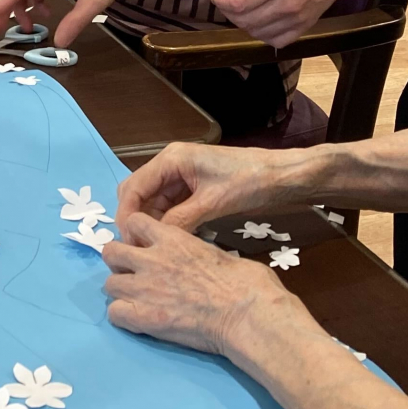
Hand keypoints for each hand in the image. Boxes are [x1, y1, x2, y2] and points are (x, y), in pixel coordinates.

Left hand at [101, 212, 287, 355]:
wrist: (246, 313)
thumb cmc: (246, 282)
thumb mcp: (219, 253)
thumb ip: (197, 251)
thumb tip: (199, 259)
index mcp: (172, 238)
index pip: (134, 221)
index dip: (135, 234)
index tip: (143, 246)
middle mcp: (151, 259)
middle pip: (111, 252)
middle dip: (119, 263)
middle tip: (134, 275)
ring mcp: (143, 288)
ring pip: (109, 283)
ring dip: (121, 291)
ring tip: (137, 300)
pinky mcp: (143, 316)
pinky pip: (114, 313)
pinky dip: (123, 316)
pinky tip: (138, 320)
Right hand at [115, 141, 307, 232]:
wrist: (280, 176)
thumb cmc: (248, 182)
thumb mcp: (213, 203)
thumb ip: (181, 220)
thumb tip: (156, 242)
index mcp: (171, 160)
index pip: (134, 187)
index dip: (127, 215)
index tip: (129, 242)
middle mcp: (170, 164)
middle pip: (138, 192)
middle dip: (134, 219)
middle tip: (138, 247)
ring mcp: (181, 175)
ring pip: (153, 200)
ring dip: (150, 222)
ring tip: (153, 248)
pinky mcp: (192, 186)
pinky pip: (169, 204)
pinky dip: (166, 220)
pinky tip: (171, 239)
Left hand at [210, 0, 354, 47]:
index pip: (239, 4)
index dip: (222, 3)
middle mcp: (286, 5)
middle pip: (245, 21)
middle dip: (230, 14)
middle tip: (228, 4)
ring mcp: (297, 19)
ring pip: (258, 34)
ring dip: (245, 25)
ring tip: (245, 12)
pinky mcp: (305, 27)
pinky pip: (277, 41)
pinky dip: (264, 35)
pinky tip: (262, 23)